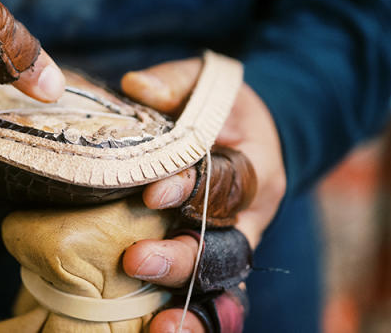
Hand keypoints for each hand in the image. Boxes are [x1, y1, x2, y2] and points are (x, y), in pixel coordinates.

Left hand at [119, 57, 285, 331]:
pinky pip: (210, 302)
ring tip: (159, 329)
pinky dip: (192, 322)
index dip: (191, 188)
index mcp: (254, 168)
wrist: (247, 138)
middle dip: (182, 257)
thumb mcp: (206, 84)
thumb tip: (137, 87)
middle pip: (226, 248)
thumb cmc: (219, 110)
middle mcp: (249, 218)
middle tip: (137, 260)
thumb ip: (175, 83)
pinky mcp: (214, 268)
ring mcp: (232, 248)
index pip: (226, 182)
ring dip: (192, 310)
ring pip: (221, 286)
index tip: (152, 193)